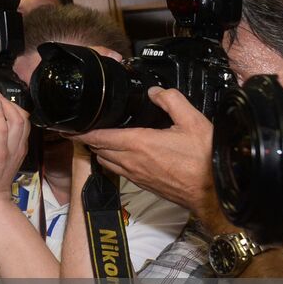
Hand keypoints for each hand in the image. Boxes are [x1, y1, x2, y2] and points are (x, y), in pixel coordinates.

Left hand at [0, 95, 29, 205]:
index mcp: (17, 146)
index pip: (23, 122)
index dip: (13, 108)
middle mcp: (18, 146)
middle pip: (24, 118)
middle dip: (11, 103)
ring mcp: (11, 149)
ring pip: (18, 121)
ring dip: (7, 106)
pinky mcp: (0, 152)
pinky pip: (3, 130)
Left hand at [77, 88, 223, 227]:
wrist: (214, 192)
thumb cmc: (205, 159)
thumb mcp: (192, 121)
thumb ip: (171, 100)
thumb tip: (155, 91)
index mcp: (138, 144)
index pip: (99, 137)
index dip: (81, 132)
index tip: (68, 127)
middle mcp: (132, 162)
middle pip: (98, 150)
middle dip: (88, 139)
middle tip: (82, 129)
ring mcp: (136, 176)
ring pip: (106, 162)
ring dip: (100, 150)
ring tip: (99, 139)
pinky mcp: (143, 185)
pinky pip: (119, 171)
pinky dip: (113, 161)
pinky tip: (121, 154)